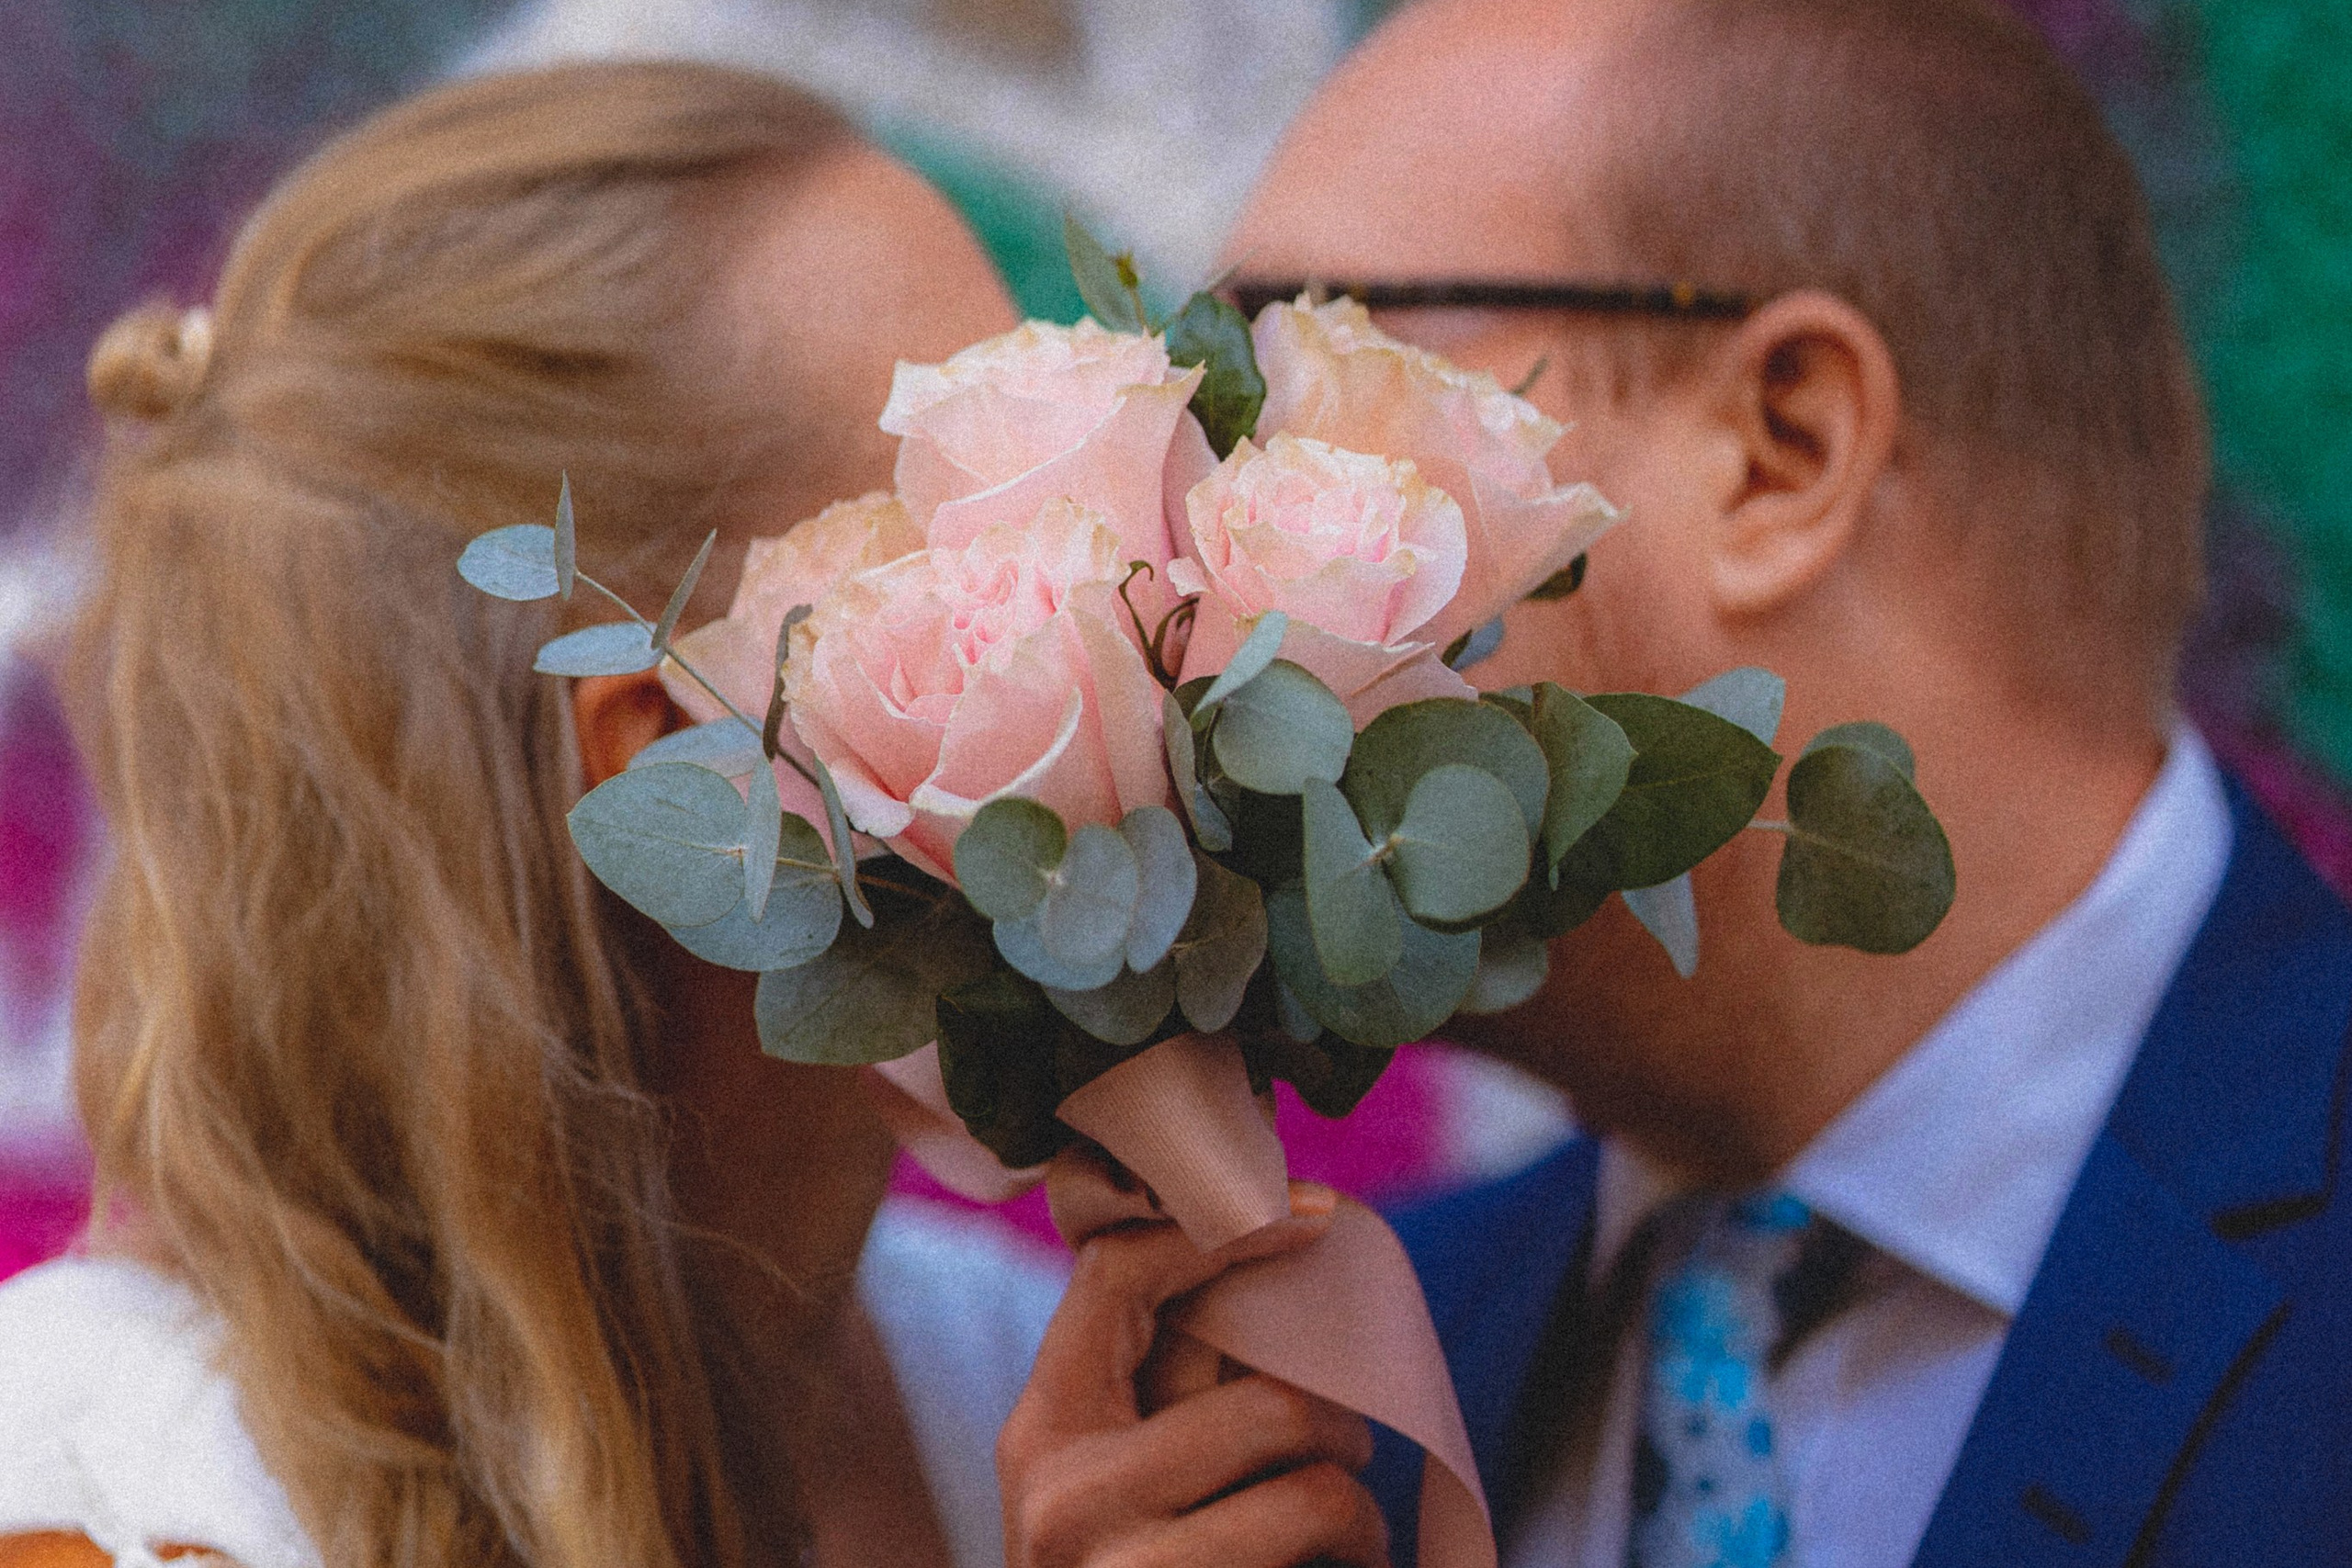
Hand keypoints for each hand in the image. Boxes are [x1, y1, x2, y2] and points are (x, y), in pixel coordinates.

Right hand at [999, 1182, 1391, 1567]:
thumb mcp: (1116, 1492)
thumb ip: (1165, 1400)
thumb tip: (1271, 1254)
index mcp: (1042, 1435)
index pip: (1117, 1274)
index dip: (1223, 1228)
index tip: (1317, 1215)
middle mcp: (1062, 1493)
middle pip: (1248, 1382)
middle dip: (1335, 1409)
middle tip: (1350, 1450)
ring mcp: (1118, 1560)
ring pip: (1300, 1446)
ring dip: (1356, 1487)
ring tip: (1355, 1525)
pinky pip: (1317, 1515)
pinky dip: (1364, 1538)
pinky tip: (1353, 1562)